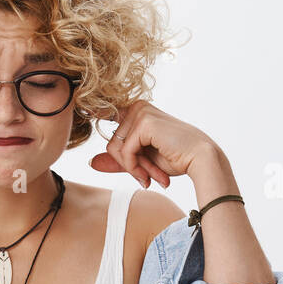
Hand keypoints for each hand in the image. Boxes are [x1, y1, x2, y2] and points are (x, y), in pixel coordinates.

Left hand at [89, 101, 219, 190]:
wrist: (200, 160)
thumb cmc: (175, 159)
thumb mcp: (141, 160)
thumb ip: (119, 160)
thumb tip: (91, 162)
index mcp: (136, 111)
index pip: (105, 117)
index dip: (94, 112)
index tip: (81, 106)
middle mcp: (137, 107)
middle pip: (110, 143)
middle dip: (127, 165)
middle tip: (146, 178)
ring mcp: (140, 112)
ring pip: (115, 149)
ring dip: (133, 169)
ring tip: (151, 176)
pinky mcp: (144, 123)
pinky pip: (124, 152)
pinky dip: (135, 168)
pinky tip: (150, 174)